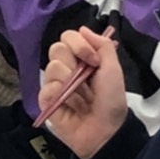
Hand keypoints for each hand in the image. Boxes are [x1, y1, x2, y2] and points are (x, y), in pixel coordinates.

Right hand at [37, 28, 127, 158]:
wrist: (107, 130)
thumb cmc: (112, 102)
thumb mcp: (114, 70)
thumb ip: (102, 45)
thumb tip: (82, 28)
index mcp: (81, 59)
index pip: (68, 37)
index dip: (79, 44)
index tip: (93, 60)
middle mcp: (65, 69)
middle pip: (56, 49)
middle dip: (74, 62)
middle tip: (86, 78)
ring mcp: (54, 84)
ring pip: (52, 68)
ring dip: (73, 84)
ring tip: (82, 98)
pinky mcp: (46, 100)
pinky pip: (48, 88)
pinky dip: (65, 98)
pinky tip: (73, 108)